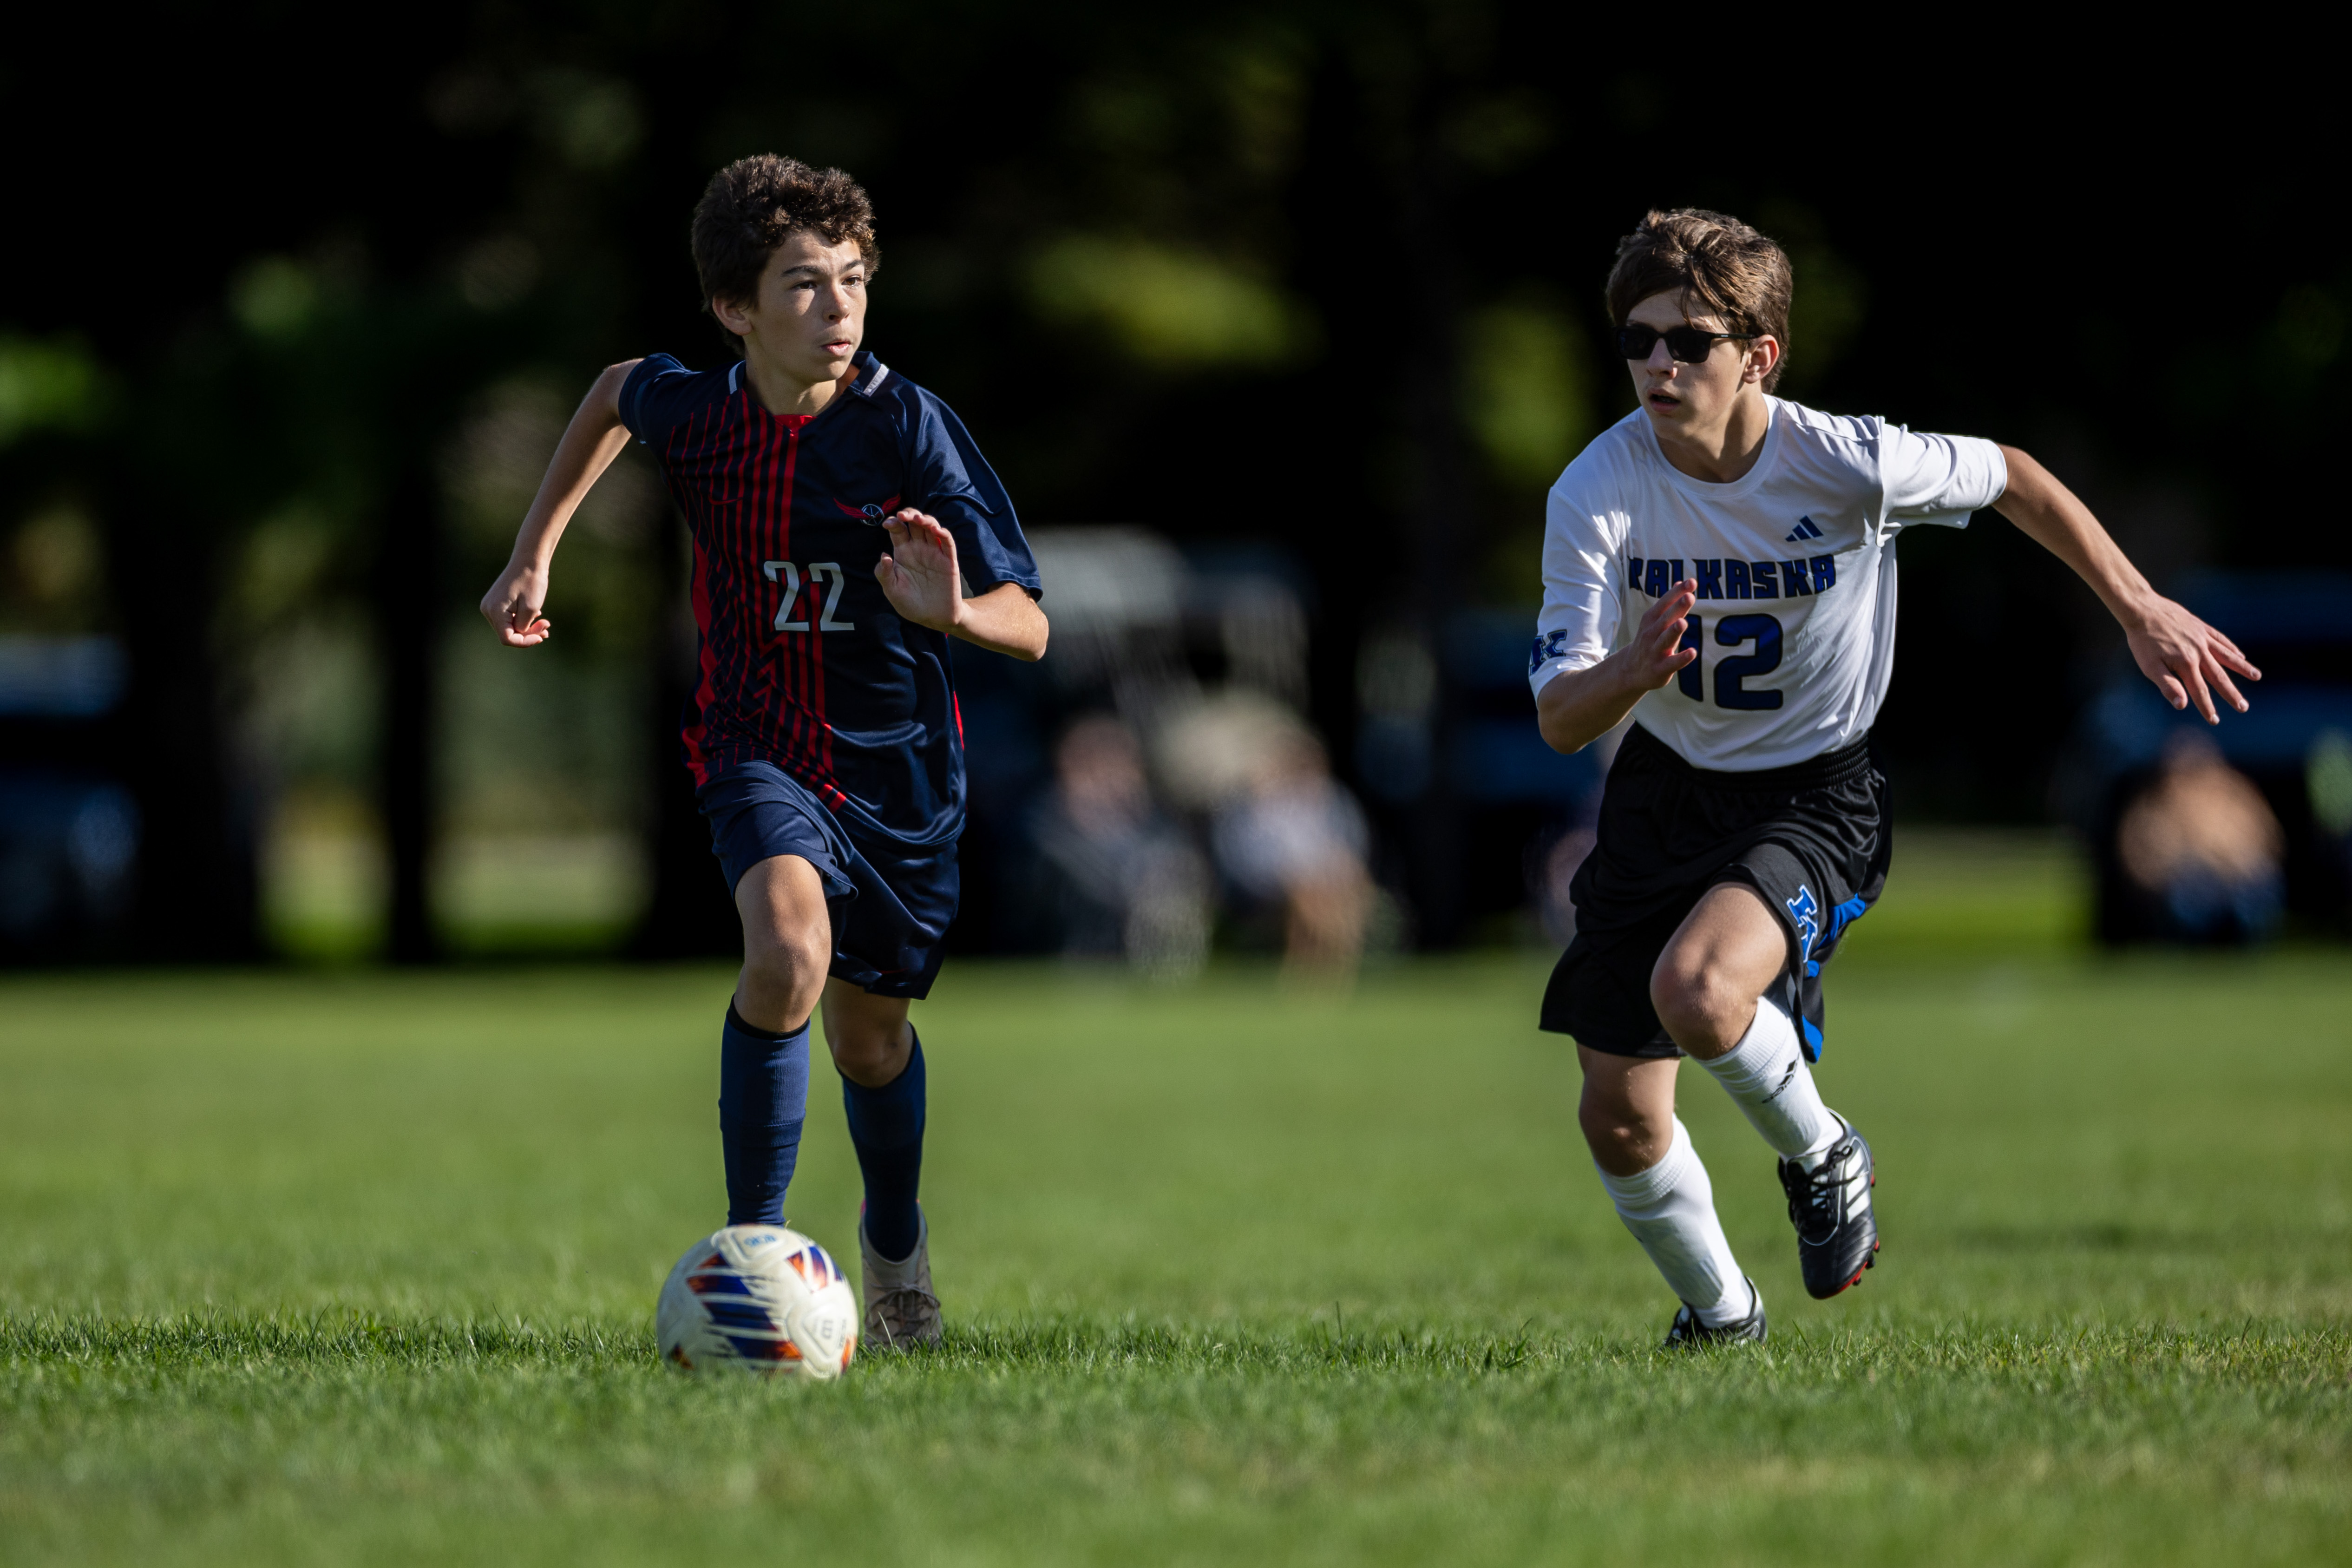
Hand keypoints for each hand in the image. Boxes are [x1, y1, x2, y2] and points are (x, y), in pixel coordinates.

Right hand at [480, 559, 552, 646]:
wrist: (528, 560)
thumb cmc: (532, 581)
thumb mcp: (531, 608)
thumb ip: (524, 626)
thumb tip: (518, 635)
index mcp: (495, 611)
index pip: (507, 639)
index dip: (525, 642)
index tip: (541, 637)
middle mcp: (488, 610)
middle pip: (508, 633)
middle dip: (528, 634)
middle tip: (546, 626)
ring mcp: (490, 606)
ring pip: (509, 627)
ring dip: (527, 628)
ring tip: (545, 622)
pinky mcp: (496, 603)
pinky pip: (508, 618)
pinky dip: (522, 620)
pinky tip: (536, 615)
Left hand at [874, 509, 962, 632]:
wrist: (933, 618)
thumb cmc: (911, 604)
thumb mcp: (892, 591)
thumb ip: (884, 574)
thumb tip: (883, 555)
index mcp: (903, 552)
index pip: (898, 530)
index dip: (893, 522)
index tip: (887, 523)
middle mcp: (919, 549)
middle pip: (915, 523)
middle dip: (909, 514)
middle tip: (903, 516)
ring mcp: (935, 553)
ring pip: (932, 528)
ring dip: (926, 520)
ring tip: (918, 520)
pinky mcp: (949, 561)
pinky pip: (948, 543)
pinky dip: (944, 533)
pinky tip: (937, 530)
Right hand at [1619, 579, 1699, 690]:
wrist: (1630, 671)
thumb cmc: (1649, 642)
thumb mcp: (1655, 621)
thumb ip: (1670, 603)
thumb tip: (1681, 581)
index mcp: (1651, 620)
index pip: (1665, 603)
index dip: (1677, 593)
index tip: (1691, 582)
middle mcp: (1651, 634)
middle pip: (1665, 619)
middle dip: (1676, 607)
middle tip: (1689, 596)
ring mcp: (1655, 651)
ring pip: (1665, 640)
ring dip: (1674, 631)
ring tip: (1683, 622)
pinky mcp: (1660, 669)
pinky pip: (1672, 663)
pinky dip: (1681, 658)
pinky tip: (1692, 652)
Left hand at [2123, 595, 2258, 723]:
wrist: (2143, 609)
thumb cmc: (2142, 641)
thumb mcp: (2149, 666)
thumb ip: (2167, 685)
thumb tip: (2182, 705)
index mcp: (2186, 664)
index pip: (2200, 691)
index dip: (2207, 707)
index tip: (2215, 720)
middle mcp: (2199, 652)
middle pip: (2219, 677)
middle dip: (2231, 694)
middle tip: (2244, 707)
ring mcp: (2202, 638)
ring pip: (2227, 656)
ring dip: (2242, 668)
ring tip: (2257, 676)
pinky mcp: (2201, 627)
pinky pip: (2221, 639)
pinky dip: (2231, 648)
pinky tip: (2240, 655)